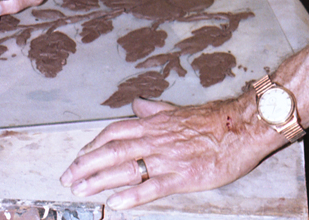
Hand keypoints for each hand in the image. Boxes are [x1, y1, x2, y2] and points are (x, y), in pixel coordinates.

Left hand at [60, 96, 283, 209]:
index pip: (113, 133)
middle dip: (85, 165)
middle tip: (68, 178)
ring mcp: (167, 158)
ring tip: (82, 190)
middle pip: (111, 151)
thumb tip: (137, 105)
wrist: (240, 127)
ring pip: (125, 168)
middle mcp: (154, 140)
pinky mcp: (183, 176)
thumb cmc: (212, 120)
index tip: (79, 157)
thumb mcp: (177, 110)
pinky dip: (132, 195)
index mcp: (152, 125)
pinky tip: (116, 203)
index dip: (92, 145)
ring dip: (99, 180)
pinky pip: (152, 186)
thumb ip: (155, 110)